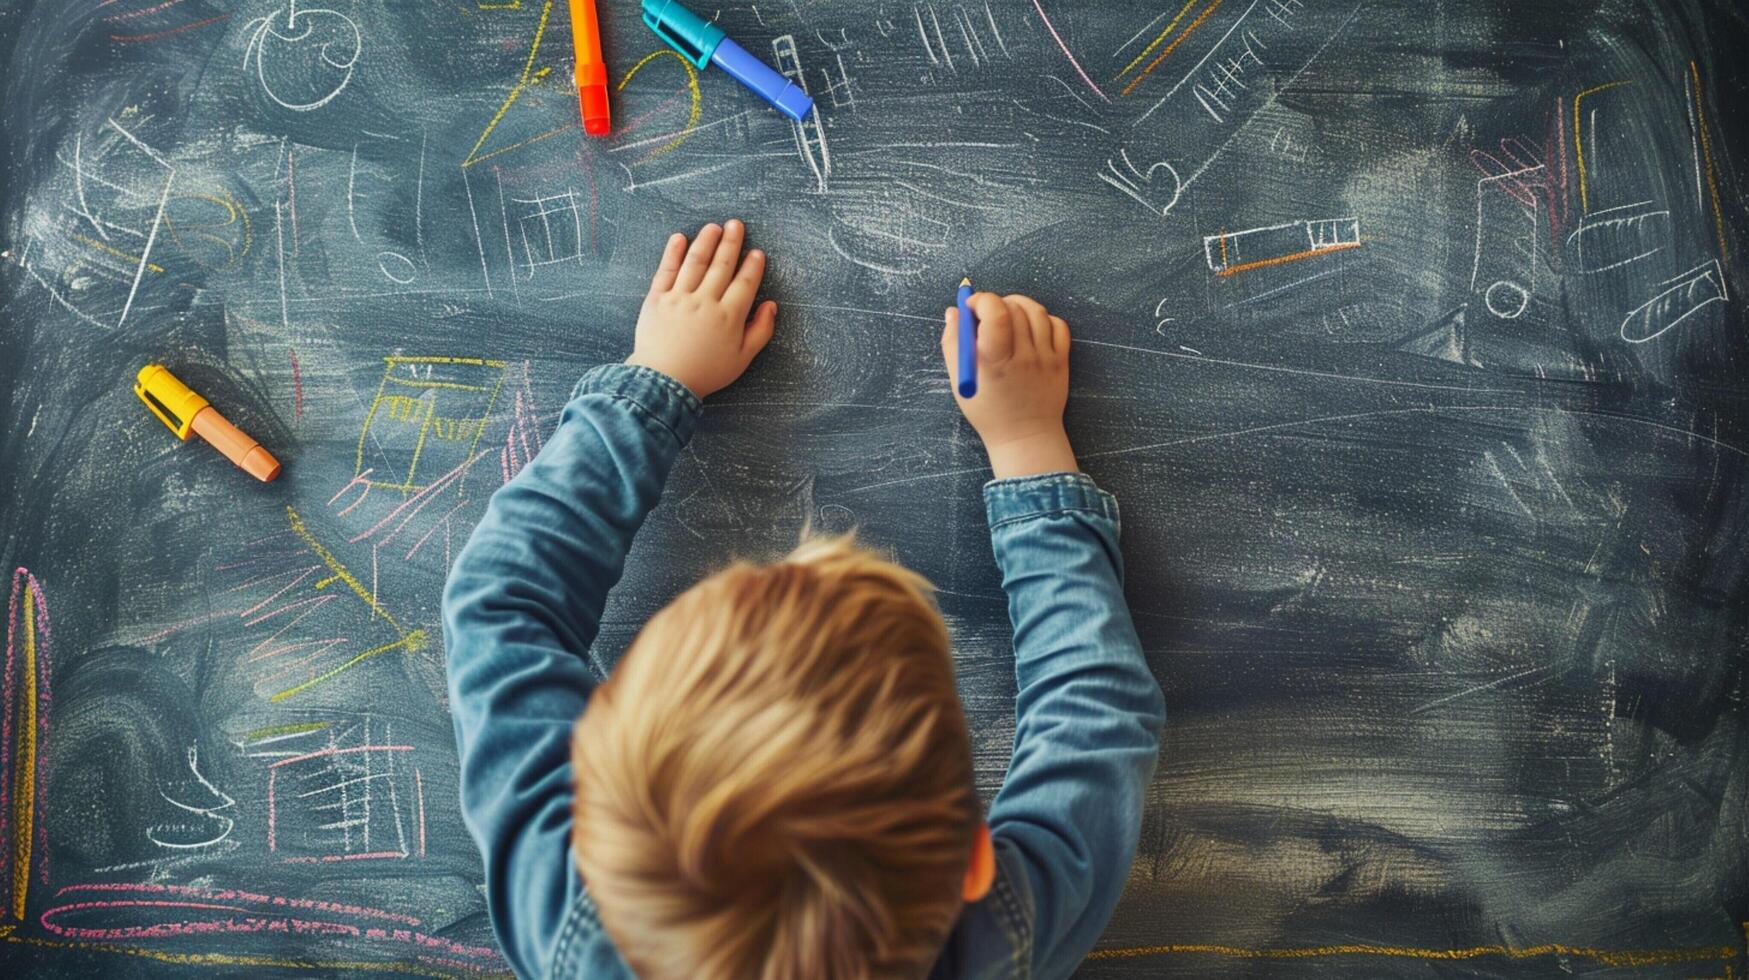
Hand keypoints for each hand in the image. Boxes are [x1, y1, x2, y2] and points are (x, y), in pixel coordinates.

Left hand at [627, 220, 777, 397]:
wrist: (664, 382)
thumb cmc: (706, 373)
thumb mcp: (742, 359)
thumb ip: (760, 331)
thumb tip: (770, 305)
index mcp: (729, 316)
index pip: (745, 283)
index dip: (752, 266)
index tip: (757, 252)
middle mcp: (706, 301)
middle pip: (721, 266)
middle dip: (731, 243)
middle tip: (736, 225)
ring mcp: (680, 298)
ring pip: (696, 263)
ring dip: (706, 242)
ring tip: (713, 227)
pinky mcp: (657, 299)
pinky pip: (666, 271)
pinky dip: (673, 253)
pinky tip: (679, 238)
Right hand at [942, 293, 1077, 479]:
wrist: (1024, 436)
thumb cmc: (988, 410)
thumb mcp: (960, 380)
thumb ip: (953, 343)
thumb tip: (955, 311)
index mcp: (995, 362)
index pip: (996, 313)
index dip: (982, 301)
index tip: (973, 306)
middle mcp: (1024, 357)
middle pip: (1014, 309)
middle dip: (997, 302)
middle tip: (987, 313)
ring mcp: (1046, 358)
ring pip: (1037, 312)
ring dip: (1019, 305)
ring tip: (1008, 315)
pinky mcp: (1061, 361)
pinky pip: (1058, 325)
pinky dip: (1043, 318)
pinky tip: (1030, 327)